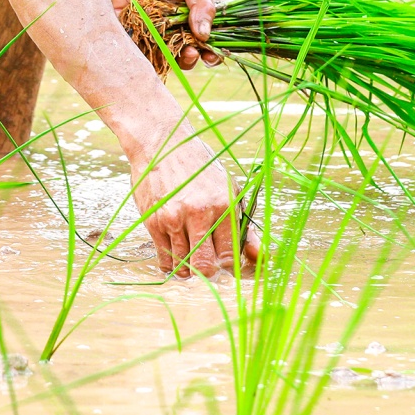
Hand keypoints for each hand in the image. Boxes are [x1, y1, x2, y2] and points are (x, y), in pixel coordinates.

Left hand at [110, 0, 215, 67]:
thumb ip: (202, 5)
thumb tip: (205, 35)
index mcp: (190, 19)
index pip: (202, 44)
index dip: (208, 54)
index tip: (210, 56)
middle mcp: (170, 27)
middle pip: (180, 54)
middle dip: (187, 59)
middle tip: (190, 54)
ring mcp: (148, 25)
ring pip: (156, 52)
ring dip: (163, 58)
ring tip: (171, 53)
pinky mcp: (125, 20)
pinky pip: (130, 40)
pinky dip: (136, 48)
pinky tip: (144, 47)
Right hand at [128, 137, 258, 278]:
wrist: (161, 143)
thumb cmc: (199, 167)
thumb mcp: (229, 190)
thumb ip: (244, 227)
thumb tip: (260, 257)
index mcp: (224, 205)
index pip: (230, 255)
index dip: (228, 265)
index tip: (224, 261)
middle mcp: (199, 213)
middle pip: (205, 266)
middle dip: (208, 272)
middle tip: (207, 264)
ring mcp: (174, 218)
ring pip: (183, 265)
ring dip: (188, 268)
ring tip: (190, 258)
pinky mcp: (153, 221)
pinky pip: (164, 258)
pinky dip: (171, 263)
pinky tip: (175, 255)